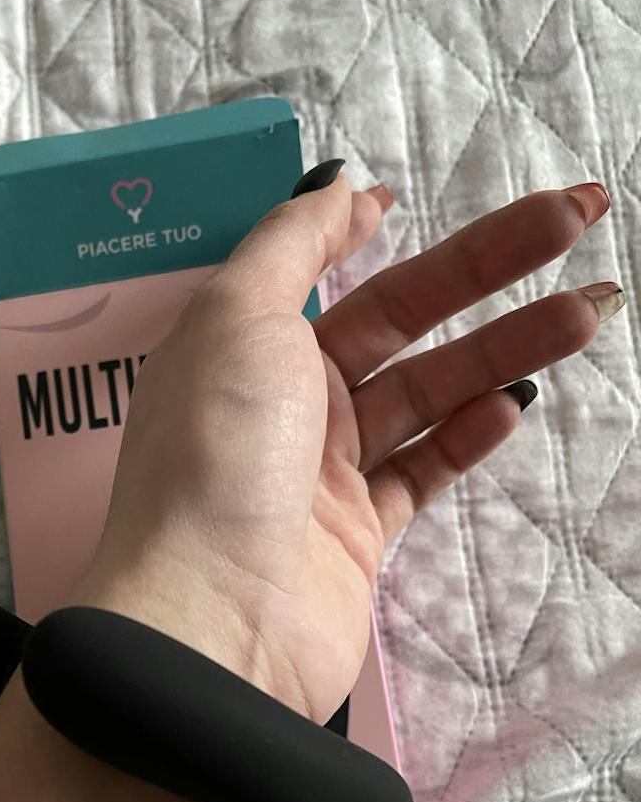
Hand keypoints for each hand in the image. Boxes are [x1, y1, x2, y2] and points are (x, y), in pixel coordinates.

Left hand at [65, 170, 620, 725]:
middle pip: (398, 321)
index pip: (317, 271)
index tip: (409, 195)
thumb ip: (291, 244)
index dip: (364, 232)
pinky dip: (469, 436)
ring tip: (588, 312)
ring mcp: (321, 474)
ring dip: (505, 349)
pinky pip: (424, 471)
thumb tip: (338, 184)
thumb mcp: (236, 317)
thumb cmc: (213, 456)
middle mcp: (280, 404)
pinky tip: (515, 404)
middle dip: (487, 269)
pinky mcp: (358, 536)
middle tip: (578, 218)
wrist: (214, 617)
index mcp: (241, 347)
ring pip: (428, 393)